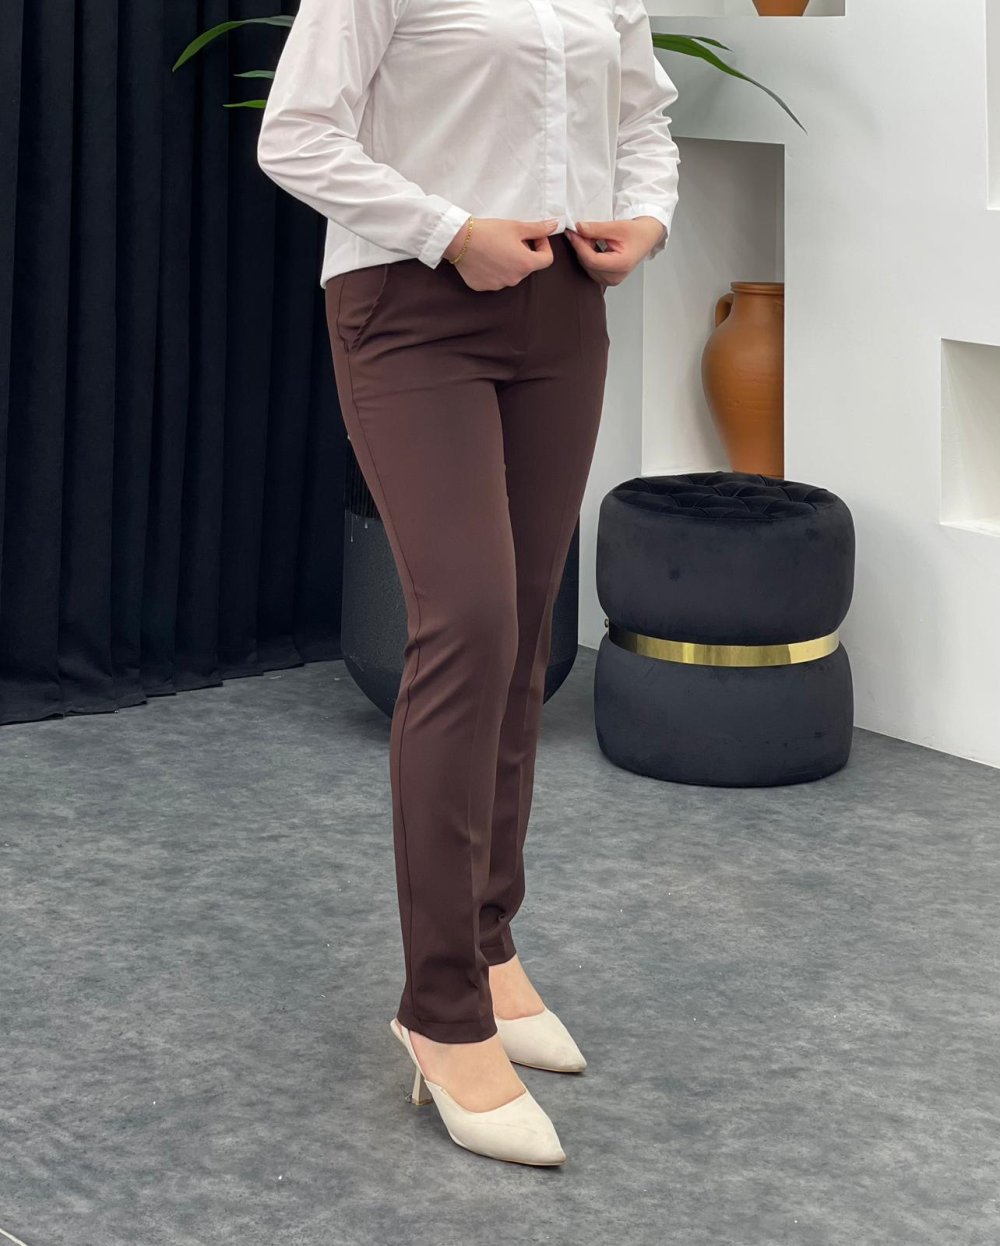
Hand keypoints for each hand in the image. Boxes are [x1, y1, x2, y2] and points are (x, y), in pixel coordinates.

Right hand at [442, 217, 560, 289]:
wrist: (459, 240)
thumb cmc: (488, 232)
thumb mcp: (516, 227)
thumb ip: (538, 229)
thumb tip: (554, 226)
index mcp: (525, 264)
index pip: (547, 259)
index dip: (544, 245)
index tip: (534, 236)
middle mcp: (514, 279)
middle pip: (527, 266)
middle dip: (524, 252)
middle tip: (511, 238)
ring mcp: (499, 285)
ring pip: (511, 273)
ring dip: (509, 262)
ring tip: (496, 247)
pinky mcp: (484, 287)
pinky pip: (495, 279)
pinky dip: (494, 269)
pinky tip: (485, 257)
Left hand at [563, 217, 667, 287]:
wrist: (647, 237)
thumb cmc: (638, 233)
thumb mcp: (618, 226)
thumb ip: (597, 228)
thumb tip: (578, 228)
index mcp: (621, 265)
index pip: (592, 260)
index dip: (579, 245)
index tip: (572, 232)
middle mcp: (615, 277)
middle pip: (588, 264)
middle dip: (581, 246)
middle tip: (581, 230)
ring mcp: (610, 280)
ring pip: (587, 266)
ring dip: (584, 250)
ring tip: (592, 236)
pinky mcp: (606, 278)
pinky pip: (590, 268)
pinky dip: (588, 255)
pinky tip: (594, 245)